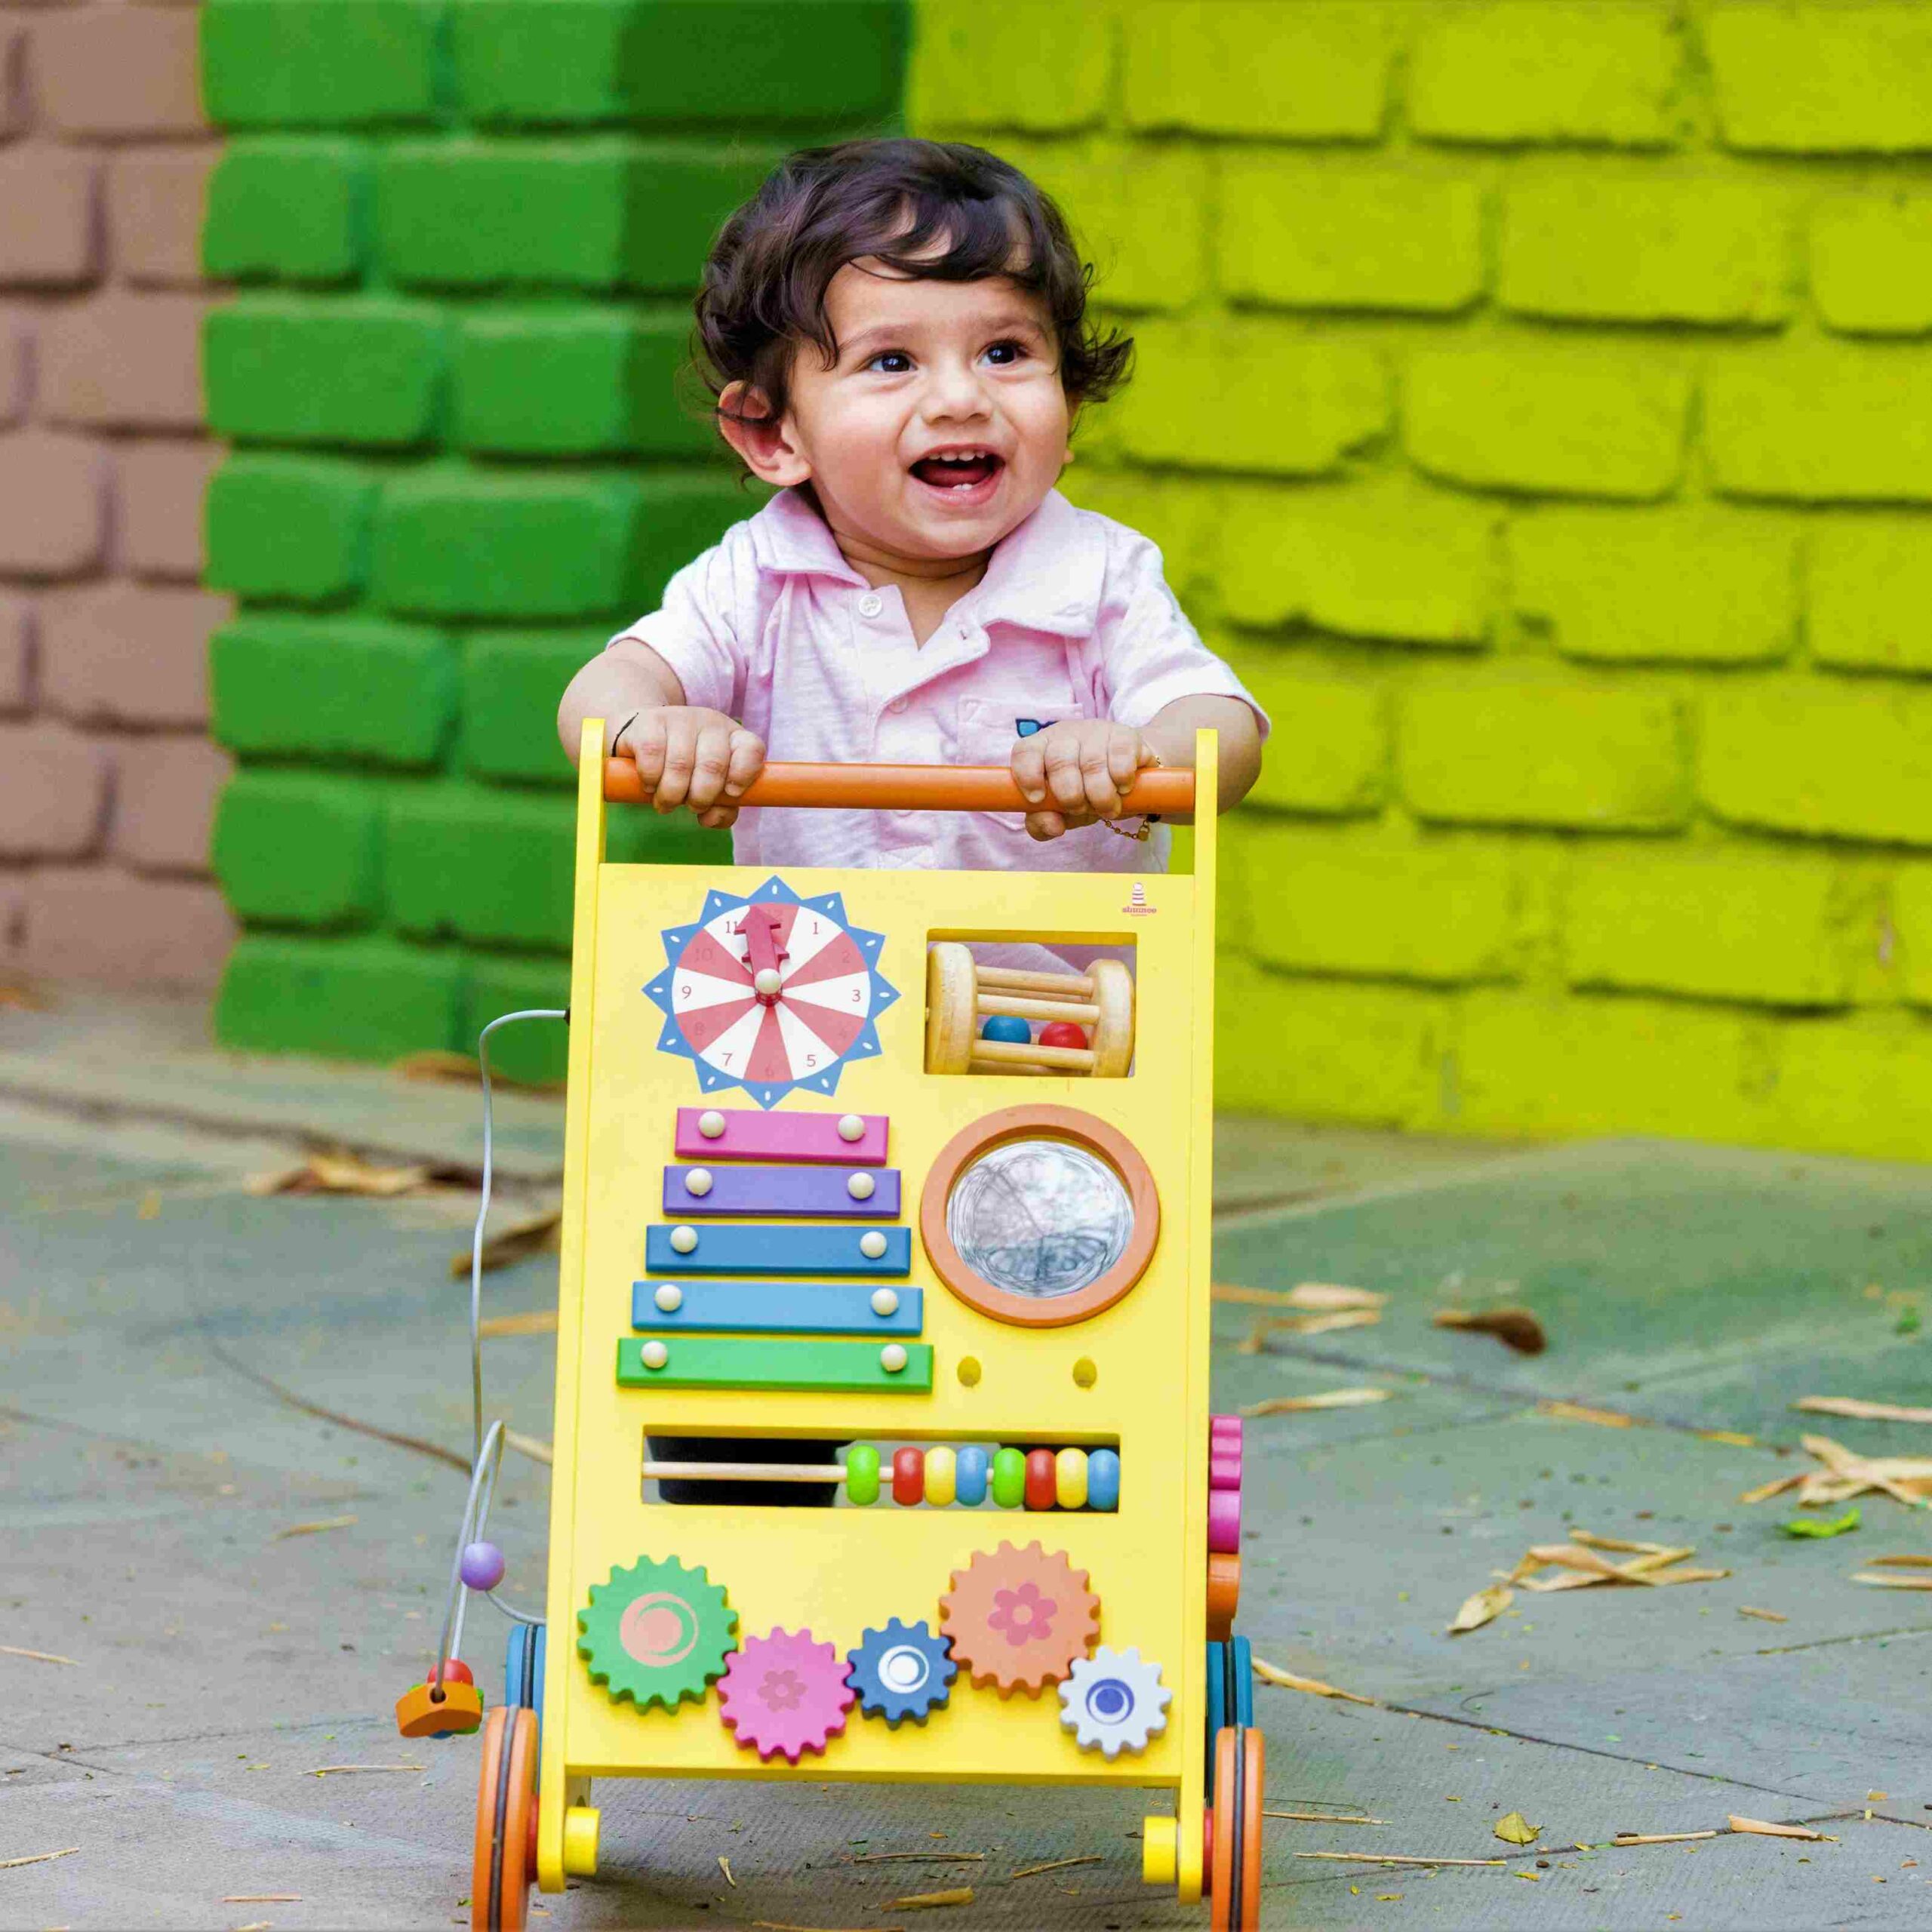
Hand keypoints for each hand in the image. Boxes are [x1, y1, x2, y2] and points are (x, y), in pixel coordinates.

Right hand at [614, 707, 764, 829]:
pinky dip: (650, 779)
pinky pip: (652, 756)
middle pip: (713, 765)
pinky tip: (649, 785)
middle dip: (700, 798)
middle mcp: (711, 723)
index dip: (744, 775)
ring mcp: (681, 718)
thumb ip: (721, 809)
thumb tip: (709, 819)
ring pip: (680, 765)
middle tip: (690, 807)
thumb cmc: (686, 771)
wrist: (644, 738)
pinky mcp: (650, 721)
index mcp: (734, 738)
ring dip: (671, 795)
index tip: (731, 794)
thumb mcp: (710, 788)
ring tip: (665, 803)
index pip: (752, 750)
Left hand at [1010, 720, 1154, 841]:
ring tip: (1107, 808)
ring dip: (1100, 795)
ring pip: (1092, 763)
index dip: (1028, 775)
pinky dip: (1122, 780)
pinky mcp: (1124, 735)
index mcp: (1041, 749)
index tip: (1038, 798)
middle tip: (1081, 809)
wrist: (1125, 777)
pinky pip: (1120, 757)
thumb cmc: (1083, 792)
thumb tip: (1052, 826)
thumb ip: (1043, 822)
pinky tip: (1123, 788)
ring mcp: (1095, 732)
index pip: (1024, 752)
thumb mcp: (1059, 811)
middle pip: (1059, 761)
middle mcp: (1065, 735)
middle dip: (1070, 796)